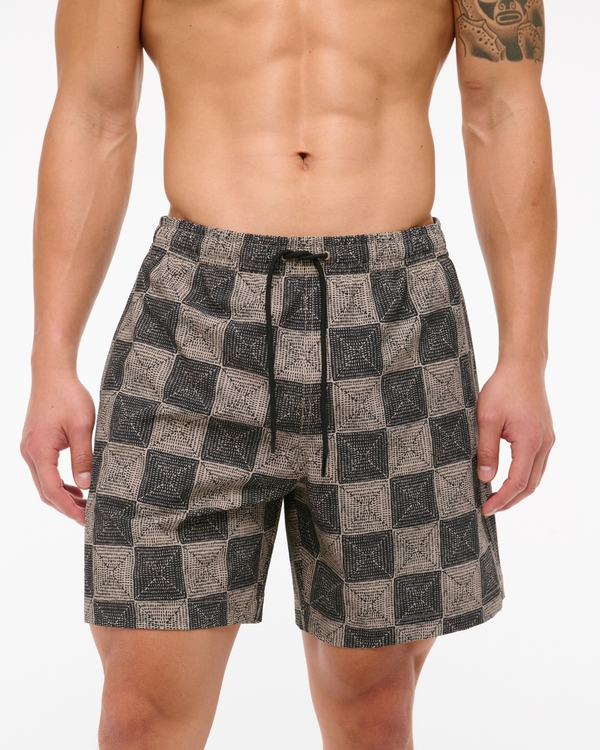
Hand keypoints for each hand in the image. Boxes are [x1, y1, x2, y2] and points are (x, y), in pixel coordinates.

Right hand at [21, 373, 95, 524]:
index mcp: (39, 450)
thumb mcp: (83, 427)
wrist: (52, 373)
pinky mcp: (35, 443)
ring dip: (63, 495)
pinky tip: (76, 485)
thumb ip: (84, 457)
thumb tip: (86, 485)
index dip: (69, 508)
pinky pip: (45, 470)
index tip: (87, 519)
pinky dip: (59, 482)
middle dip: (67, 507)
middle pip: (45, 491)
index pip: (52, 490)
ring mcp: (29, 448)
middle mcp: (29, 452)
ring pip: (44, 482)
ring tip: (87, 503)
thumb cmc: (69, 396)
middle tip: (90, 516)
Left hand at [476, 362, 554, 515]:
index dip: (502, 499)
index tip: (486, 509)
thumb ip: (486, 450)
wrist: (522, 367)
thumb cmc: (503, 388)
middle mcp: (544, 444)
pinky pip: (537, 464)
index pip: (518, 482)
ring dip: (518, 490)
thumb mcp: (486, 419)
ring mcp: (547, 439)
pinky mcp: (544, 434)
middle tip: (489, 508)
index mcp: (530, 442)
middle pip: (531, 485)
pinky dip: (524, 476)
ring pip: (536, 476)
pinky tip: (508, 478)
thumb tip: (485, 479)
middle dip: (510, 501)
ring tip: (497, 498)